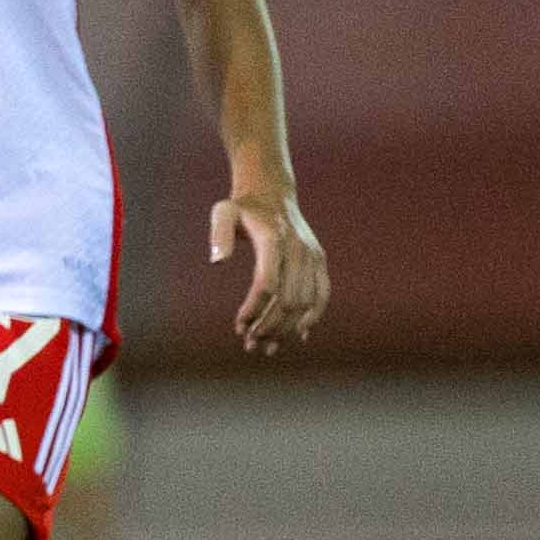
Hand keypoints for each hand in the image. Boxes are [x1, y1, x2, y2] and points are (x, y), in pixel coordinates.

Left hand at [208, 182, 330, 355]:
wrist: (272, 192)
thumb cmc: (242, 208)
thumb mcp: (223, 213)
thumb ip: (218, 235)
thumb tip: (217, 262)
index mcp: (273, 238)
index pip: (266, 283)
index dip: (253, 310)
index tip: (238, 326)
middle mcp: (297, 247)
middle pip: (287, 299)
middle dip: (269, 326)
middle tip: (250, 344)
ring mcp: (312, 254)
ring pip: (304, 302)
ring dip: (287, 329)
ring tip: (268, 347)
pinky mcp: (319, 260)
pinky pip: (322, 294)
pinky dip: (313, 317)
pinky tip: (299, 336)